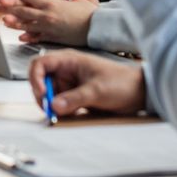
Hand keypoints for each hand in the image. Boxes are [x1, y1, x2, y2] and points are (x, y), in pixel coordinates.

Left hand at [0, 0, 96, 45]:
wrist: (98, 28)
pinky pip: (37, 37)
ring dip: (14, 21)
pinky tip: (20, 37)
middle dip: (10, 4)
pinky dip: (28, 37)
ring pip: (28, 24)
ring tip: (3, 19)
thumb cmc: (89, 10)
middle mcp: (48, 14)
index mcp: (53, 2)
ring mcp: (49, 27)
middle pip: (25, 8)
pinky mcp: (53, 37)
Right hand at [29, 49, 145, 117]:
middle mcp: (66, 71)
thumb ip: (74, 98)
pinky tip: (68, 116)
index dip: (36, 78)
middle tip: (49, 110)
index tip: (43, 94)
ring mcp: (70, 84)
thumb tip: (53, 106)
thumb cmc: (121, 82)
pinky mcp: (75, 96)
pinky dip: (60, 111)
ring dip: (51, 105)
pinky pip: (60, 104)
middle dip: (42, 95)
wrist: (140, 93)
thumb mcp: (97, 90)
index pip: (40, 64)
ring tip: (59, 115)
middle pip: (41, 81)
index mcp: (68, 60)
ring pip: (50, 94)